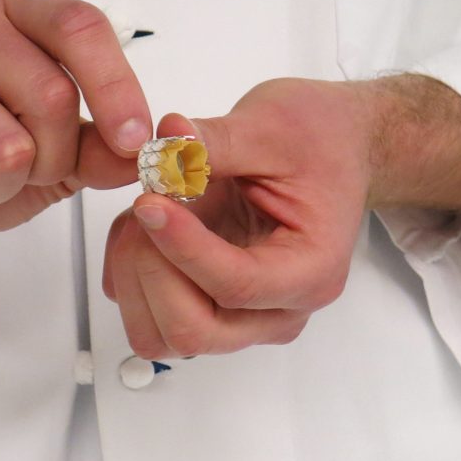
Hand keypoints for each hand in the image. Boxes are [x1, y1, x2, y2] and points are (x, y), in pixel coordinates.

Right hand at [0, 0, 150, 267]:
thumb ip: (103, 149)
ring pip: (7, 148)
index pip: (79, 26)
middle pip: (52, 96)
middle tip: (19, 167)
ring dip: (3, 187)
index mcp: (14, 16)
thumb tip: (150, 155)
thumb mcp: (57, 153)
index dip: (116, 87)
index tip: (134, 142)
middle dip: (52, 159)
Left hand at [103, 76, 460, 358]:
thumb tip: (164, 141)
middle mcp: (275, 311)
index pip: (236, 284)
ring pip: (160, 334)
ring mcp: (239, 318)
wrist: (333, 152)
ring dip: (134, 275)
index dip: (182, 246)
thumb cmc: (318, 143)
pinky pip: (146, 316)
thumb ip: (215, 141)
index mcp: (310, 270)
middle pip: (192, 329)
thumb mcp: (272, 126)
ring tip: (145, 212)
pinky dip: (127, 275)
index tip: (150, 201)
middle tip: (147, 202)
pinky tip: (145, 227)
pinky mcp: (206, 308)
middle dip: (152, 266)